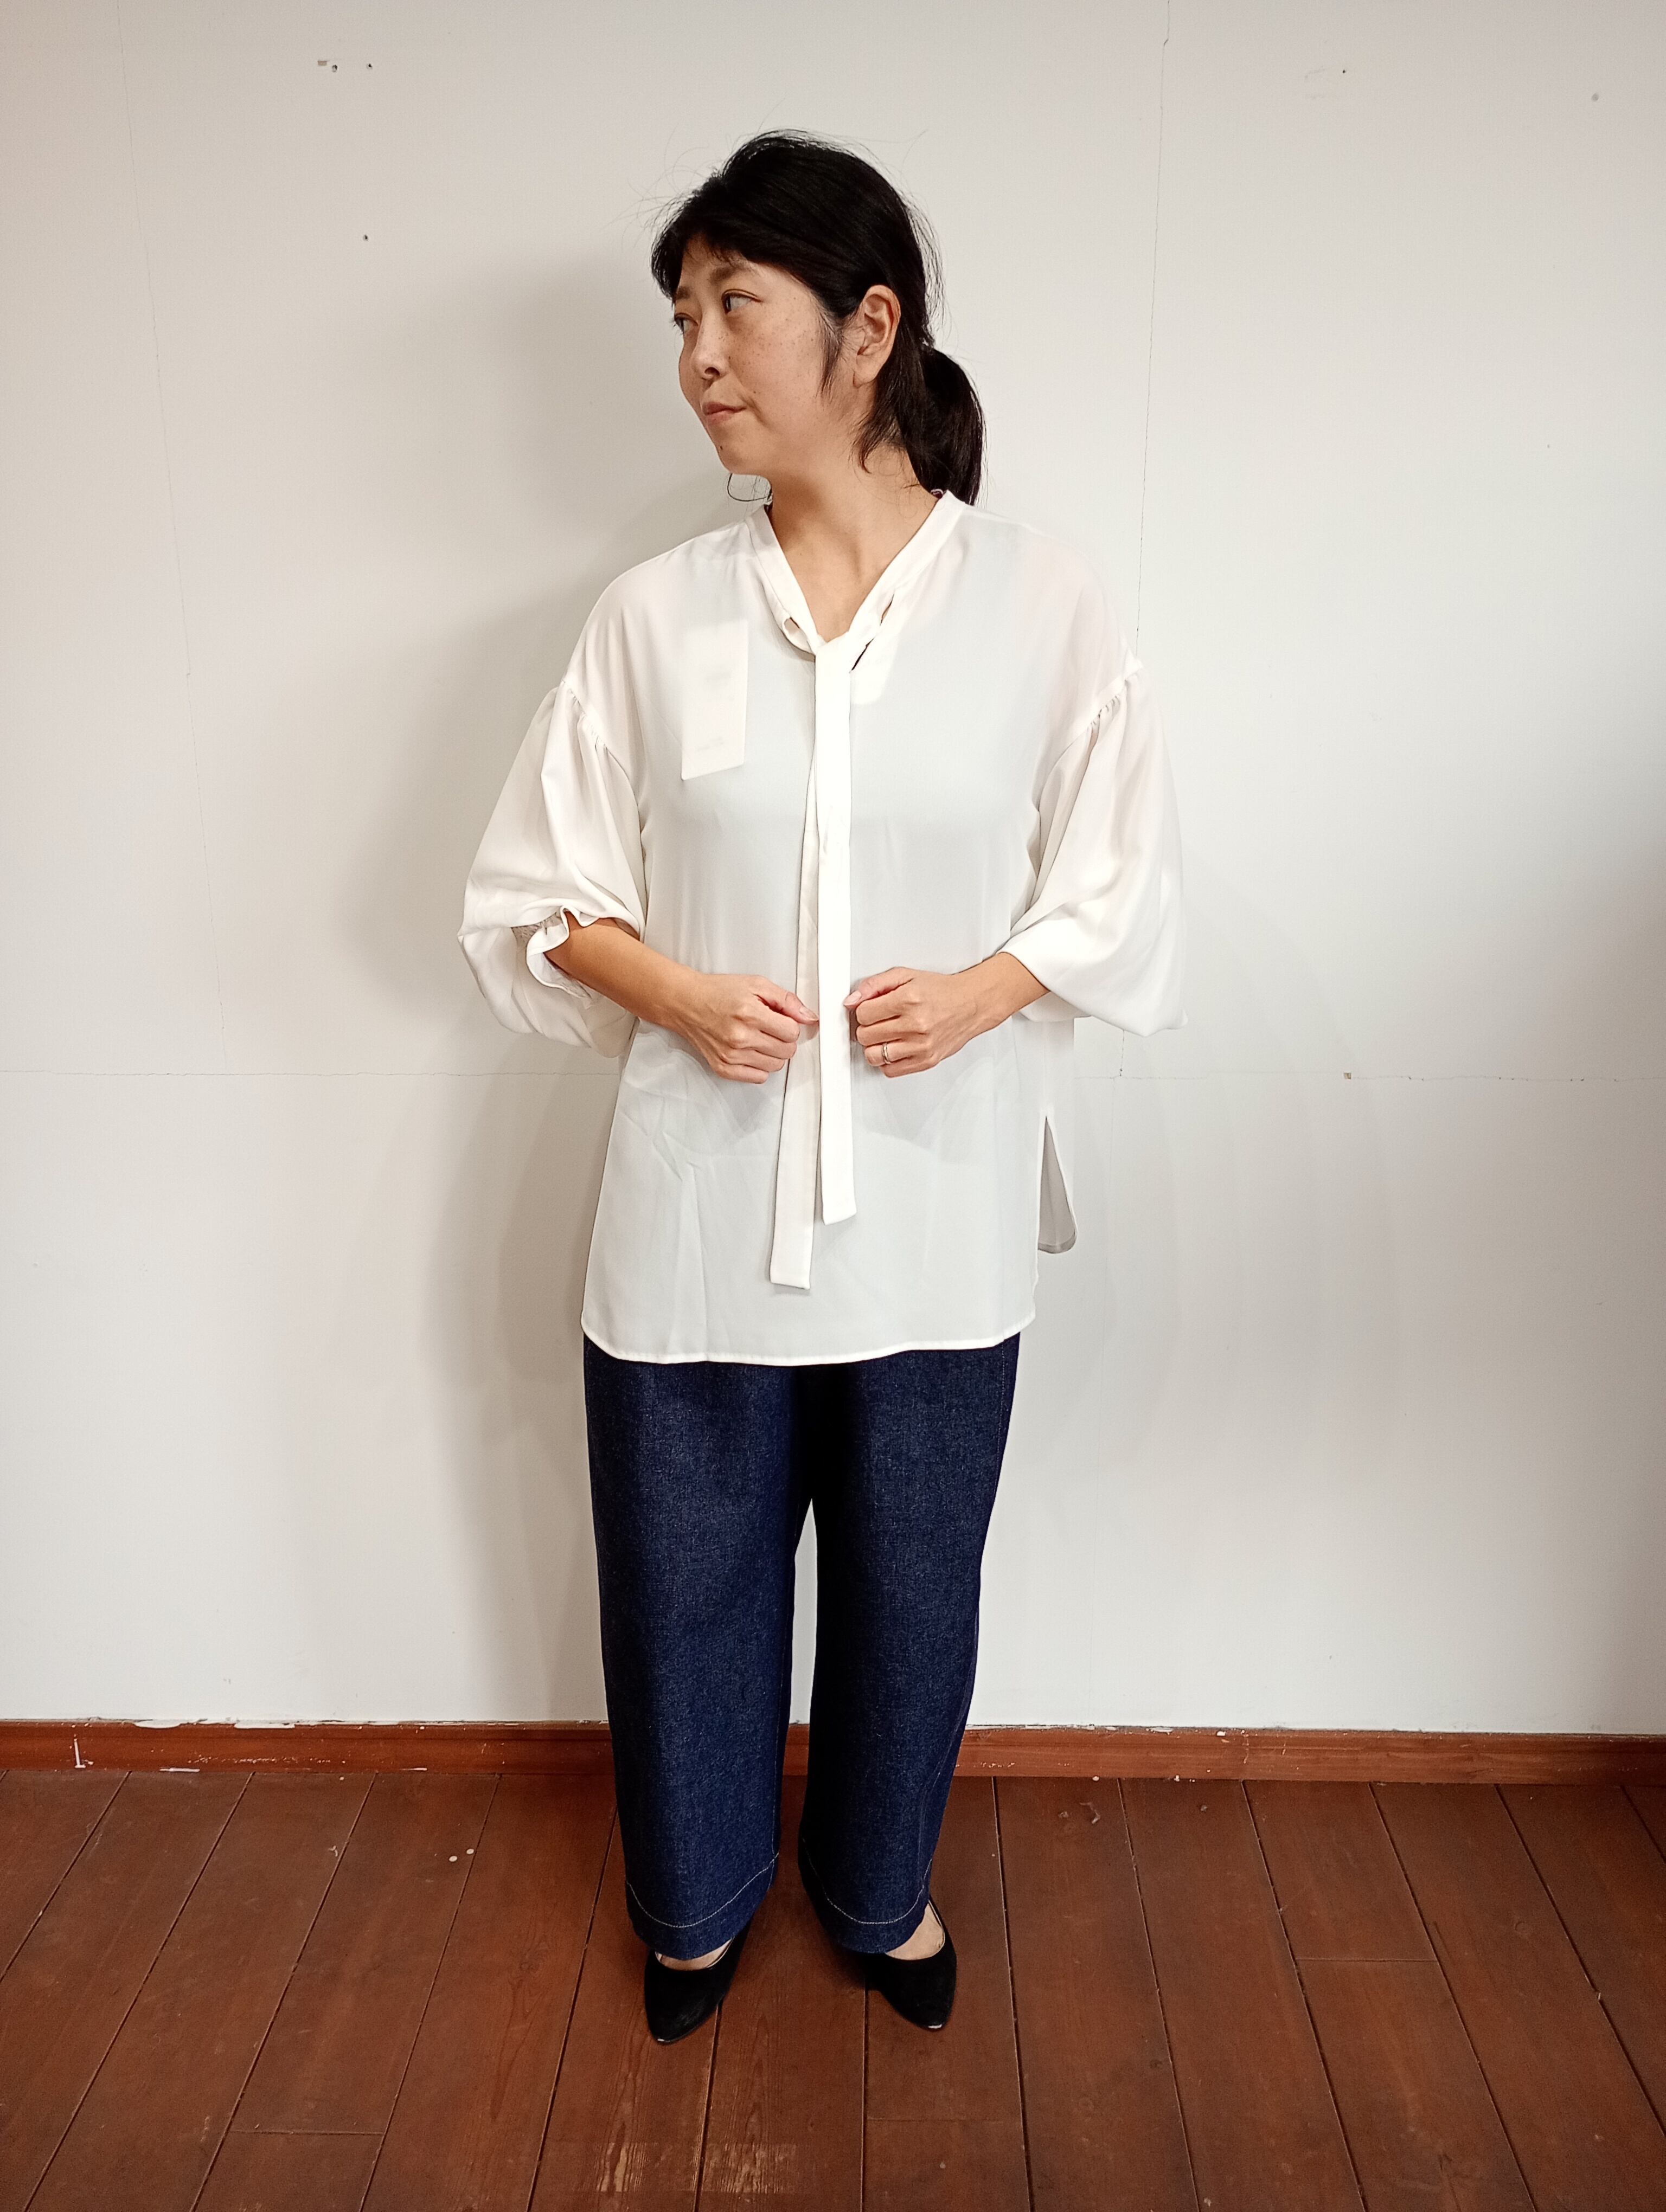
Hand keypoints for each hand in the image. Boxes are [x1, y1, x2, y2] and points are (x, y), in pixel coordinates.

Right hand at [677, 973, 817, 1084]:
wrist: (686, 1003)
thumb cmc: (719, 992)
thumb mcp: (756, 985)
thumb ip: (786, 1000)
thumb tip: (809, 1017)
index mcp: (750, 1014)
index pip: (792, 1032)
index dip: (790, 1025)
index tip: (780, 1019)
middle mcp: (740, 1038)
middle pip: (787, 1051)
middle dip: (784, 1039)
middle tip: (770, 1028)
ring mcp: (731, 1056)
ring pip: (775, 1066)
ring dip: (773, 1053)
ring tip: (760, 1038)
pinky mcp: (723, 1068)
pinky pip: (758, 1077)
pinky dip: (760, 1066)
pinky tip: (751, 1051)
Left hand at [842, 967, 984, 1075]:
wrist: (971, 1004)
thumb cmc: (940, 991)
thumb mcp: (905, 976)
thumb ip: (874, 985)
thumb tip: (851, 1001)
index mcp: (908, 1000)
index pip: (863, 1014)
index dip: (863, 1010)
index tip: (871, 1009)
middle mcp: (915, 1024)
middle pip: (865, 1035)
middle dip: (867, 1027)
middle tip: (879, 1021)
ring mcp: (921, 1046)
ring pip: (874, 1055)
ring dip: (875, 1046)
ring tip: (885, 1035)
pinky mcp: (926, 1061)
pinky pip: (890, 1070)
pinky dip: (887, 1061)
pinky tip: (895, 1047)